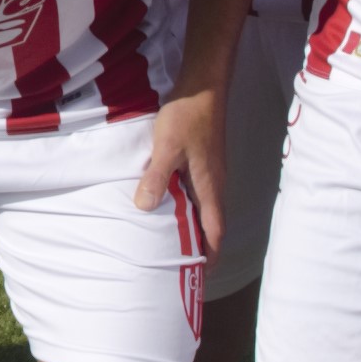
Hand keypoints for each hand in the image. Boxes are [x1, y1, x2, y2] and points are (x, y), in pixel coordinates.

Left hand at [136, 85, 226, 257]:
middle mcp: (215, 184)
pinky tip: (169, 205)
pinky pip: (198, 193)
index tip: (201, 275)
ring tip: (174, 241)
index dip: (210, 255)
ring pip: (205, 208)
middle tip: (183, 265)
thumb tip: (144, 208)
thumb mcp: (167, 147)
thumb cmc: (187, 116)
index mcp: (210, 186)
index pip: (215, 231)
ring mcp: (211, 172)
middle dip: (201, 247)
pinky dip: (188, 207)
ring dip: (194, 226)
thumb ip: (157, 177)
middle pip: (212, 224)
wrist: (203, 86)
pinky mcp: (204, 161)